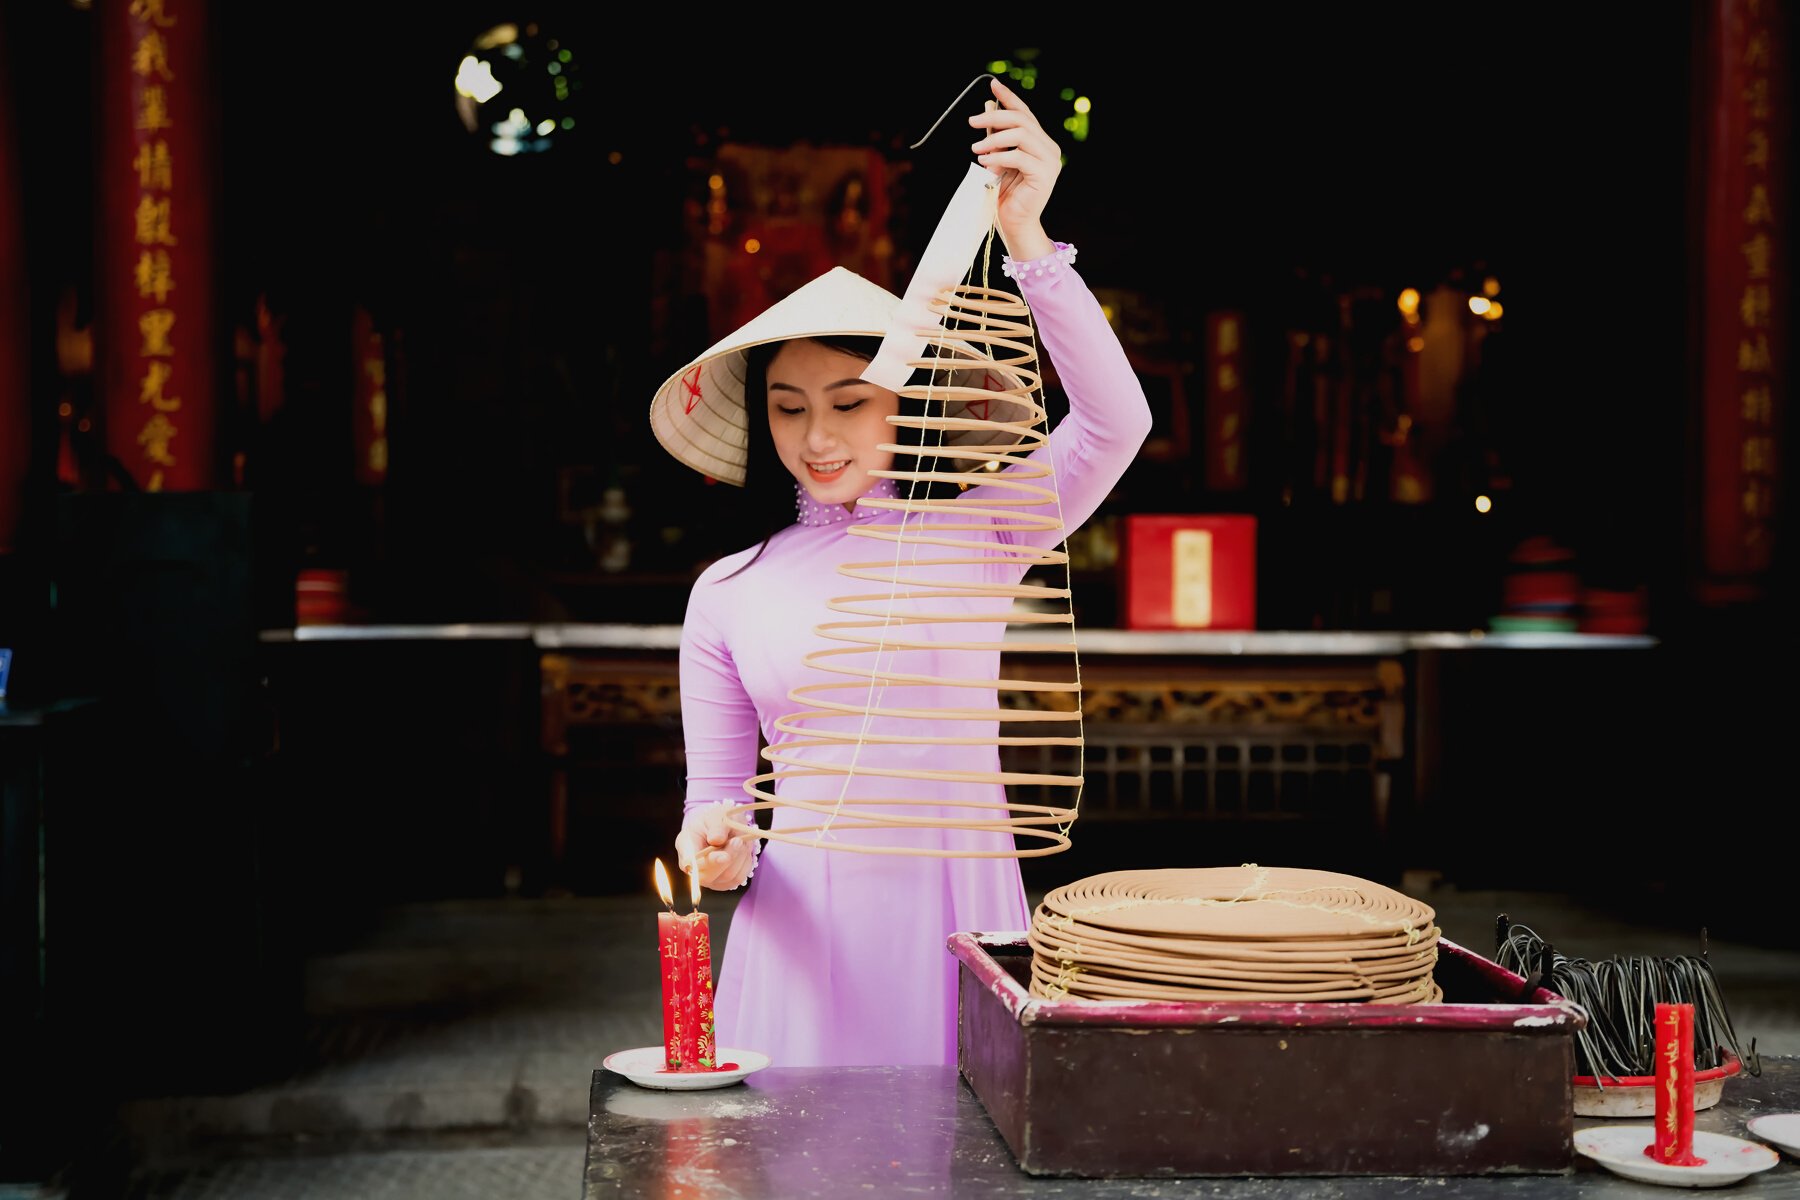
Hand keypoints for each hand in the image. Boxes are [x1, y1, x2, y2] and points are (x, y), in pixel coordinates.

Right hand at [675, 802, 757, 889]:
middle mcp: (694, 868)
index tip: (724, 856)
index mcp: (685, 846)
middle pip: (710, 875)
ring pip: (727, 876)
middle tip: (738, 840)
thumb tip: (716, 839)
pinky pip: (738, 877)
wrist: (724, 827)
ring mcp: (708, 878)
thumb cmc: (716, 820)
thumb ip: (716, 827)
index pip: (692, 863)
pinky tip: (742, 850)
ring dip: (739, 857)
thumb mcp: (716, 816)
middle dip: (729, 857)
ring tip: (739, 840)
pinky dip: (744, 862)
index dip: (708, 863)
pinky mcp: (723, 883)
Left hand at [969, 76, 1058, 260]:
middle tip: (972, 122)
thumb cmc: (1005, 194)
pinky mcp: (1045, 175)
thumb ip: (997, 136)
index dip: (1009, 98)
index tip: (993, 84)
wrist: (1013, 224)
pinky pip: (1019, 157)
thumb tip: (988, 108)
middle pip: (1022, 120)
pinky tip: (986, 163)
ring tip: (977, 150)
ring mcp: (1050, 162)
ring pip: (1021, 135)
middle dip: (995, 117)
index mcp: (1040, 143)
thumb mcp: (997, 158)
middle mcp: (1049, 149)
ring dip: (994, 139)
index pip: (1025, 113)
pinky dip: (999, 157)